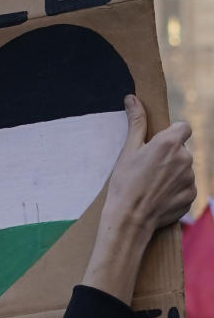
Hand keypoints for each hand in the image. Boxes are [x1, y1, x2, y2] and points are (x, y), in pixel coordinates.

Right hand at [83, 95, 194, 302]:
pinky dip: (174, 190)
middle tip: (147, 169)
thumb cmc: (124, 183)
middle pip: (182, 149)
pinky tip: (157, 197)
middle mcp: (186, 158)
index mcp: (169, 143)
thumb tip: (133, 98)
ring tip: (150, 185)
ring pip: (184, 169)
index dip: (171, 134)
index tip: (156, 145)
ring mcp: (191, 178)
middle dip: (169, 155)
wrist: (130, 219)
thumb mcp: (127, 151)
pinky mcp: (192, 196)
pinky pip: (185, 187)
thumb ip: (136, 122)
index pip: (183, 128)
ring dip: (172, 173)